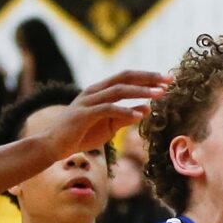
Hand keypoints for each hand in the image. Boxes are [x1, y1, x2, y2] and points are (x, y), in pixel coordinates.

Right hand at [45, 70, 171, 159]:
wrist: (53, 146)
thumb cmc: (81, 134)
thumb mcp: (108, 126)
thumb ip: (126, 117)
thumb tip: (147, 109)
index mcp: (100, 90)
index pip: (127, 78)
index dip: (148, 77)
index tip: (167, 80)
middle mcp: (94, 91)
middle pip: (125, 78)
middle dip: (148, 78)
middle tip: (168, 80)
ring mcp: (88, 101)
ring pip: (118, 90)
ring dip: (140, 91)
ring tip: (159, 95)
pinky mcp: (84, 114)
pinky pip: (108, 109)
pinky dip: (125, 111)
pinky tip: (140, 115)